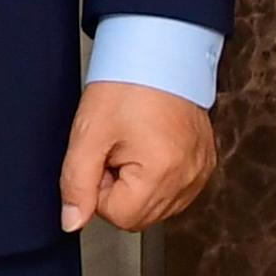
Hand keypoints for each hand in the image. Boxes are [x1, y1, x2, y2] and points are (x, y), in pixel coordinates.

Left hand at [59, 80, 215, 232]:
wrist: (158, 54)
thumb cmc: (126, 85)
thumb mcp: (89, 134)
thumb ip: (76, 183)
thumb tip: (72, 222)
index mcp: (161, 174)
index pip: (118, 216)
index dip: (99, 188)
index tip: (101, 156)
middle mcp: (188, 179)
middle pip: (139, 215)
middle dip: (118, 187)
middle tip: (115, 147)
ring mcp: (199, 173)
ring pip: (156, 205)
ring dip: (137, 183)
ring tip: (133, 143)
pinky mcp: (203, 165)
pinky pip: (173, 190)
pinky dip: (157, 176)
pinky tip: (150, 146)